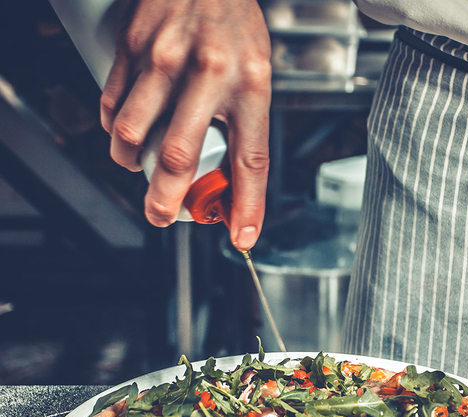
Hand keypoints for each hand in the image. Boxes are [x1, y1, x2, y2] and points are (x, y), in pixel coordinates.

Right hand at [100, 0, 270, 249]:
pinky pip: (112, 104)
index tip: (242, 237)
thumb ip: (244, 128)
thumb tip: (230, 181)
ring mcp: (166, 59)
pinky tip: (125, 129)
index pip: (250, 161)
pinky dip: (115, 129)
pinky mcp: (133, 46)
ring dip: (130, 162)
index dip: (248, 206)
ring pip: (132, 133)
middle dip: (164, 200)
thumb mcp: (256, 78)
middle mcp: (209, 74)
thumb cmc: (235, 29)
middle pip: (179, 156)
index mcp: (250, 86)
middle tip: (160, 216)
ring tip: (138, 165)